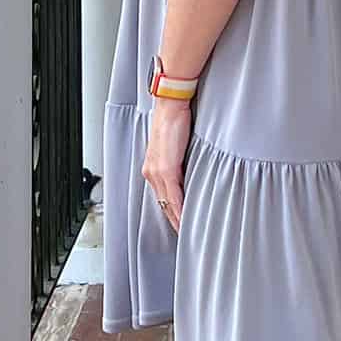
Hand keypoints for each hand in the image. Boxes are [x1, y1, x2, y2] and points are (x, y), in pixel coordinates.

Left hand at [141, 97, 193, 233]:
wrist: (171, 104)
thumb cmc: (174, 120)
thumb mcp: (175, 146)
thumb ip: (179, 162)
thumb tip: (189, 174)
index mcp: (152, 168)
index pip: (162, 198)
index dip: (171, 213)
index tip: (180, 225)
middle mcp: (151, 172)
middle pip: (164, 205)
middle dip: (175, 221)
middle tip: (185, 236)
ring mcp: (156, 171)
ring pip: (168, 203)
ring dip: (178, 219)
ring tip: (188, 232)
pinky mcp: (166, 167)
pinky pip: (174, 194)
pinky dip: (181, 208)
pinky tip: (187, 218)